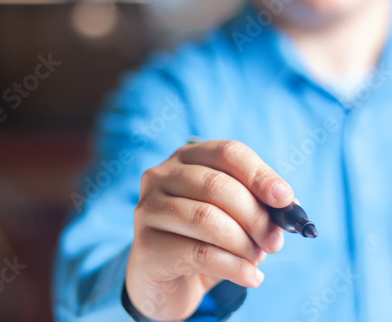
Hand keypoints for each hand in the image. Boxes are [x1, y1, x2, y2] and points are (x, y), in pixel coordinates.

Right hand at [125, 140, 293, 320]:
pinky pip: (198, 253)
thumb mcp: (232, 217)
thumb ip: (257, 206)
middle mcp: (160, 176)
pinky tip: (250, 277)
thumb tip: (290, 208)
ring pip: (206, 218)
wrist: (166, 282)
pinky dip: (234, 267)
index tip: (285, 199)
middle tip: (275, 242)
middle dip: (256, 216)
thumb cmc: (203, 241)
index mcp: (186, 158)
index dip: (260, 174)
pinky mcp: (145, 245)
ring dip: (244, 244)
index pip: (227, 153)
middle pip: (217, 185)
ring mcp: (147, 209)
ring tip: (257, 259)